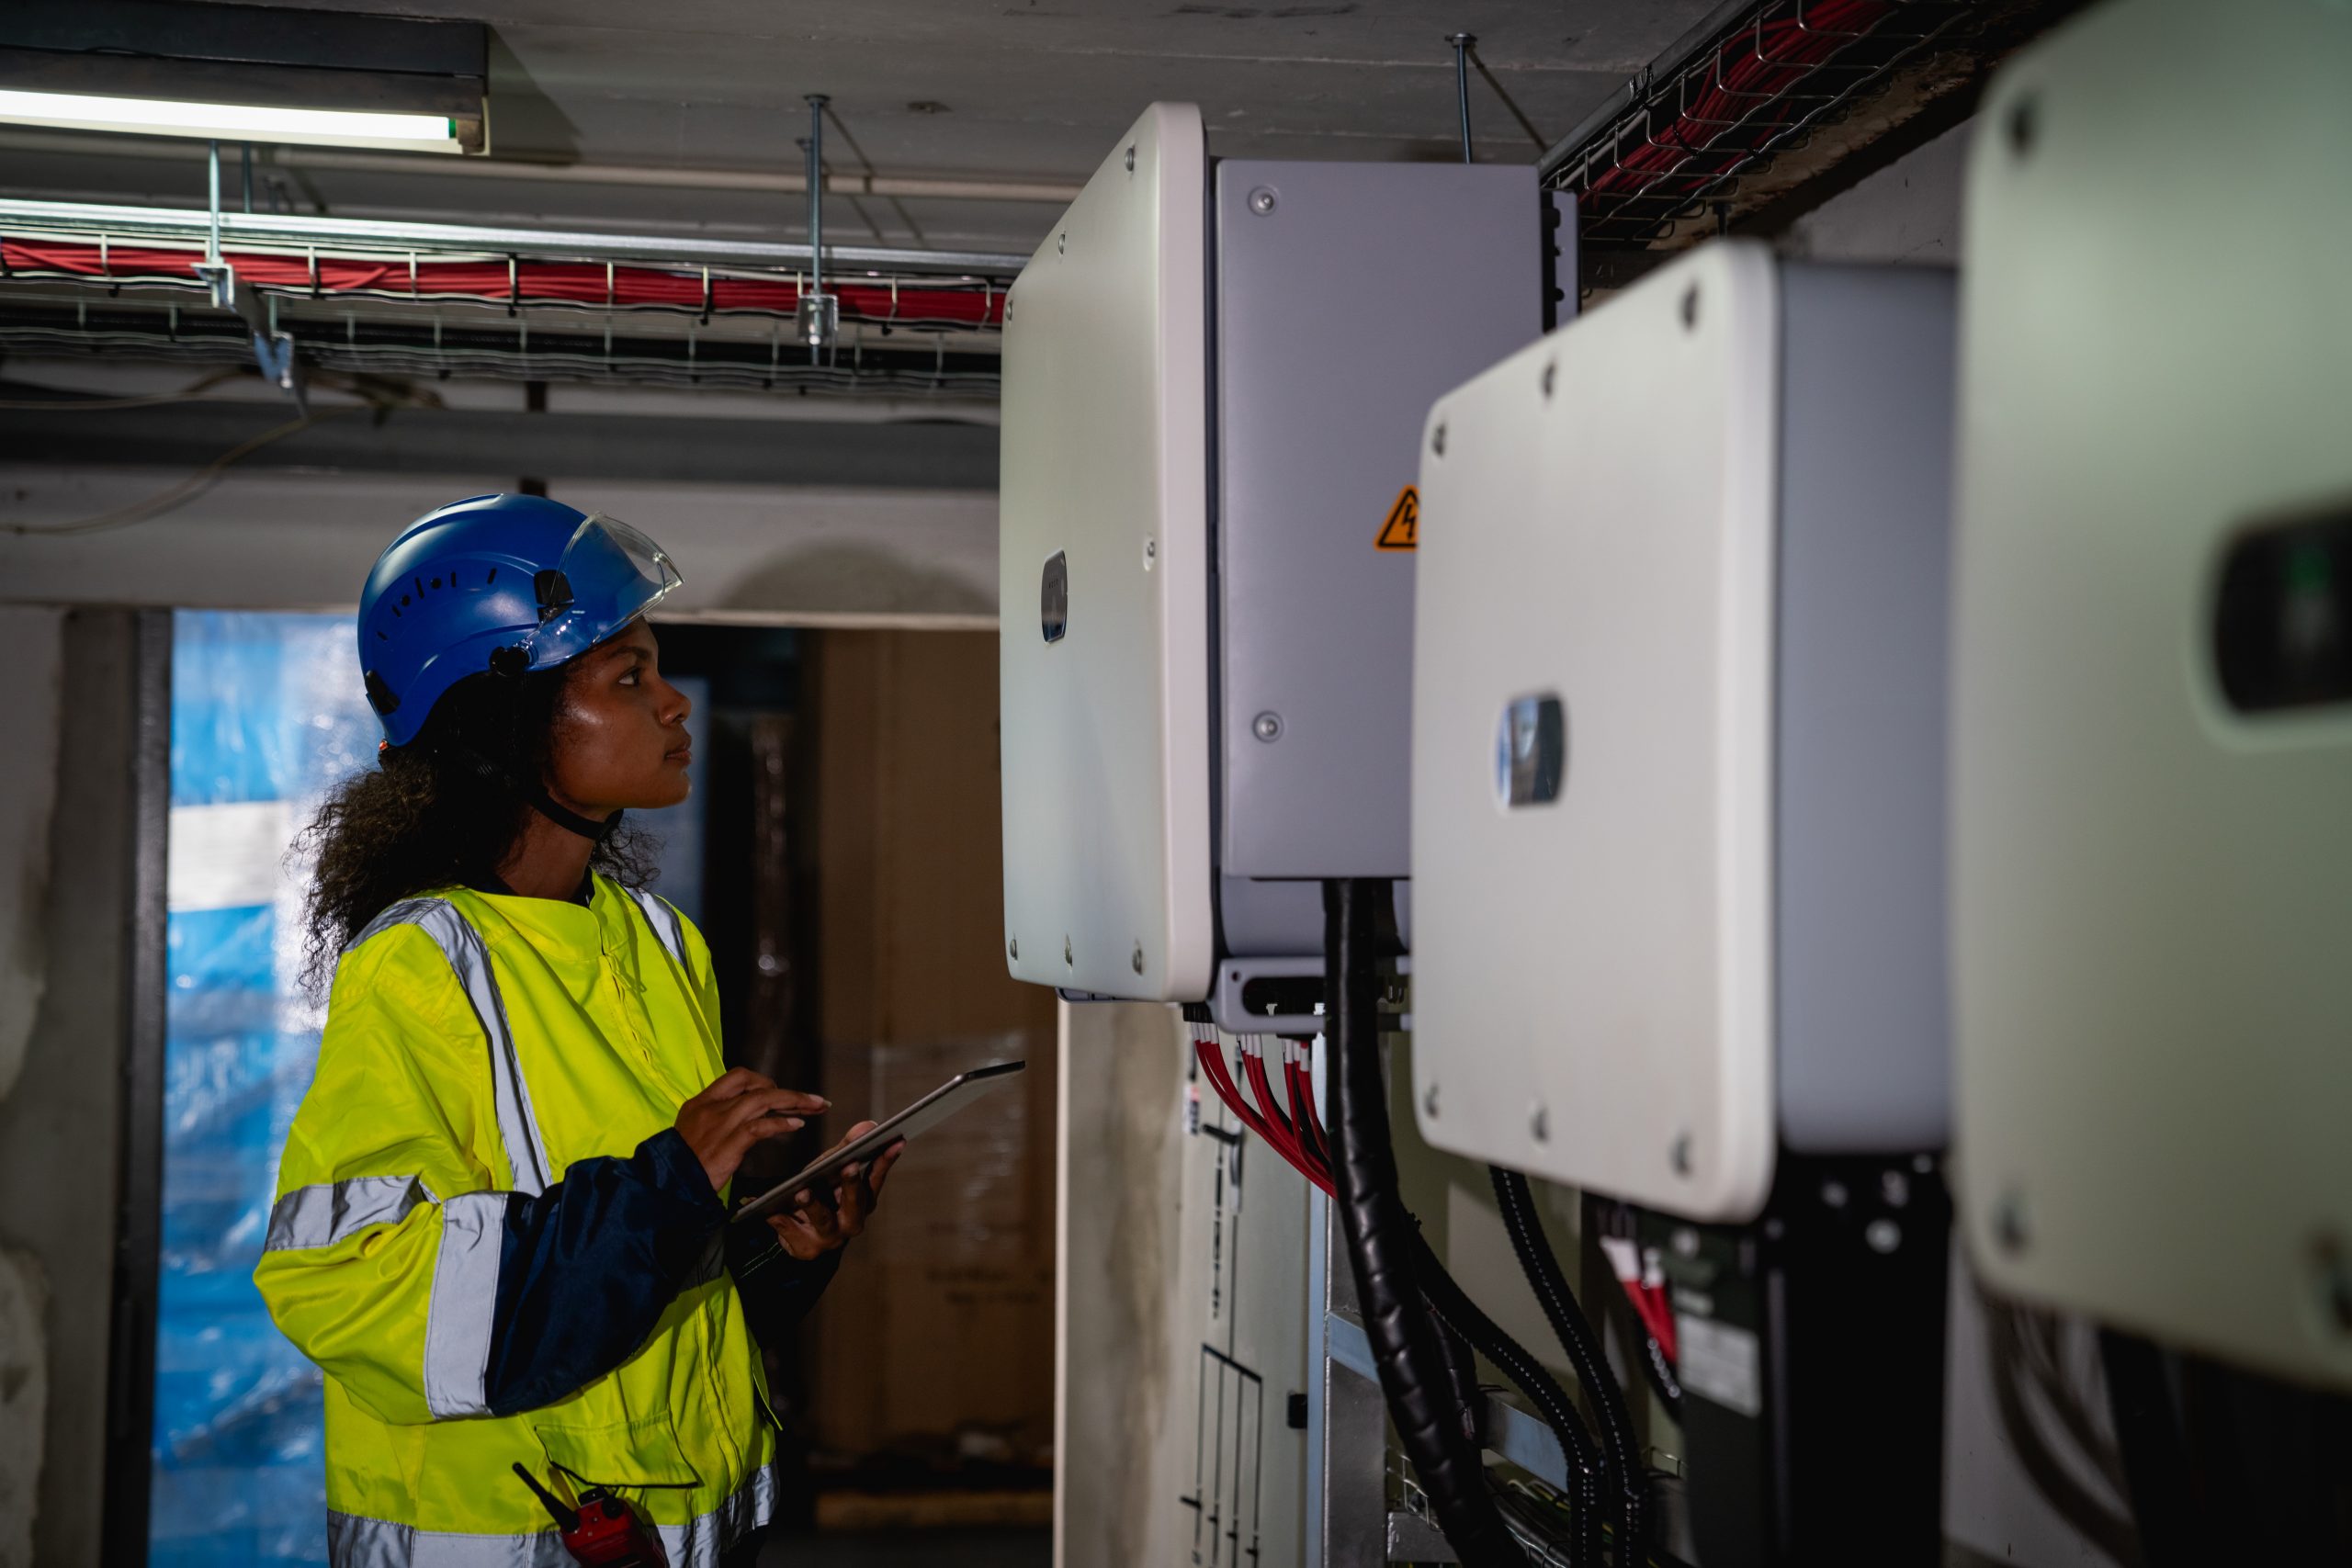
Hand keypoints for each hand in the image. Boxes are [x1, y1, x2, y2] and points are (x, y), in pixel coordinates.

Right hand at [675, 1068, 826, 1192]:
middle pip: (757, 1086)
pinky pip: (760, 1126)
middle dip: (789, 1092)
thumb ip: (717, 1121)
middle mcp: (712, 1108)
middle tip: (813, 1101)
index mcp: (701, 1102)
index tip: (779, 1093)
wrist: (665, 1184)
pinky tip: (796, 1124)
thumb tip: (746, 1120)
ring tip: (815, 1108)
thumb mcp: (693, 1133)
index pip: (737, 1077)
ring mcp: (720, 1124)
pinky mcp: (729, 1143)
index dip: (763, 1081)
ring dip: (794, 1102)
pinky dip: (781, 1123)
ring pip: (763, 1100)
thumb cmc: (680, 1165)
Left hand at [766, 1120, 903, 1260]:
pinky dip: (781, 1221)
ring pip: (823, 1221)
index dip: (886, 1160)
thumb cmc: (822, 1196)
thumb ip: (848, 1148)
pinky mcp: (805, 1249)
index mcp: (864, 1201)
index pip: (877, 1177)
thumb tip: (869, 1125)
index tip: (894, 1140)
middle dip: (851, 1184)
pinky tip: (770, 1210)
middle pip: (854, 1203)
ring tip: (801, 1191)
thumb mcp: (831, 1171)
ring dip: (813, 1205)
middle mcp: (852, 1222)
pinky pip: (791, 1233)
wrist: (802, 1238)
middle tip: (848, 1165)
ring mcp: (830, 1238)